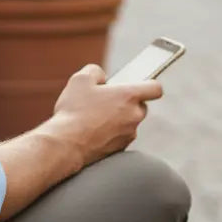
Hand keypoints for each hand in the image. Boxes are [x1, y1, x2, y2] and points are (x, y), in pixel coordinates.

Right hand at [43, 64, 163, 168]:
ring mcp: (129, 134)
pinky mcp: (121, 149)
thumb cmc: (74, 111)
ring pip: (129, 122)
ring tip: (93, 118)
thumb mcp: (79, 80)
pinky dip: (110, 134)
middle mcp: (134, 116)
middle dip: (126, 103)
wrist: (66, 144)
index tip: (137, 85)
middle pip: (140, 106)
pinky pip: (120, 137)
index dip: (148, 85)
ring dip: (117, 119)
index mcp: (129, 96)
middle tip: (104, 101)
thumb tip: (102, 77)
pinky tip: (92, 131)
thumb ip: (95, 71)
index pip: (155, 88)